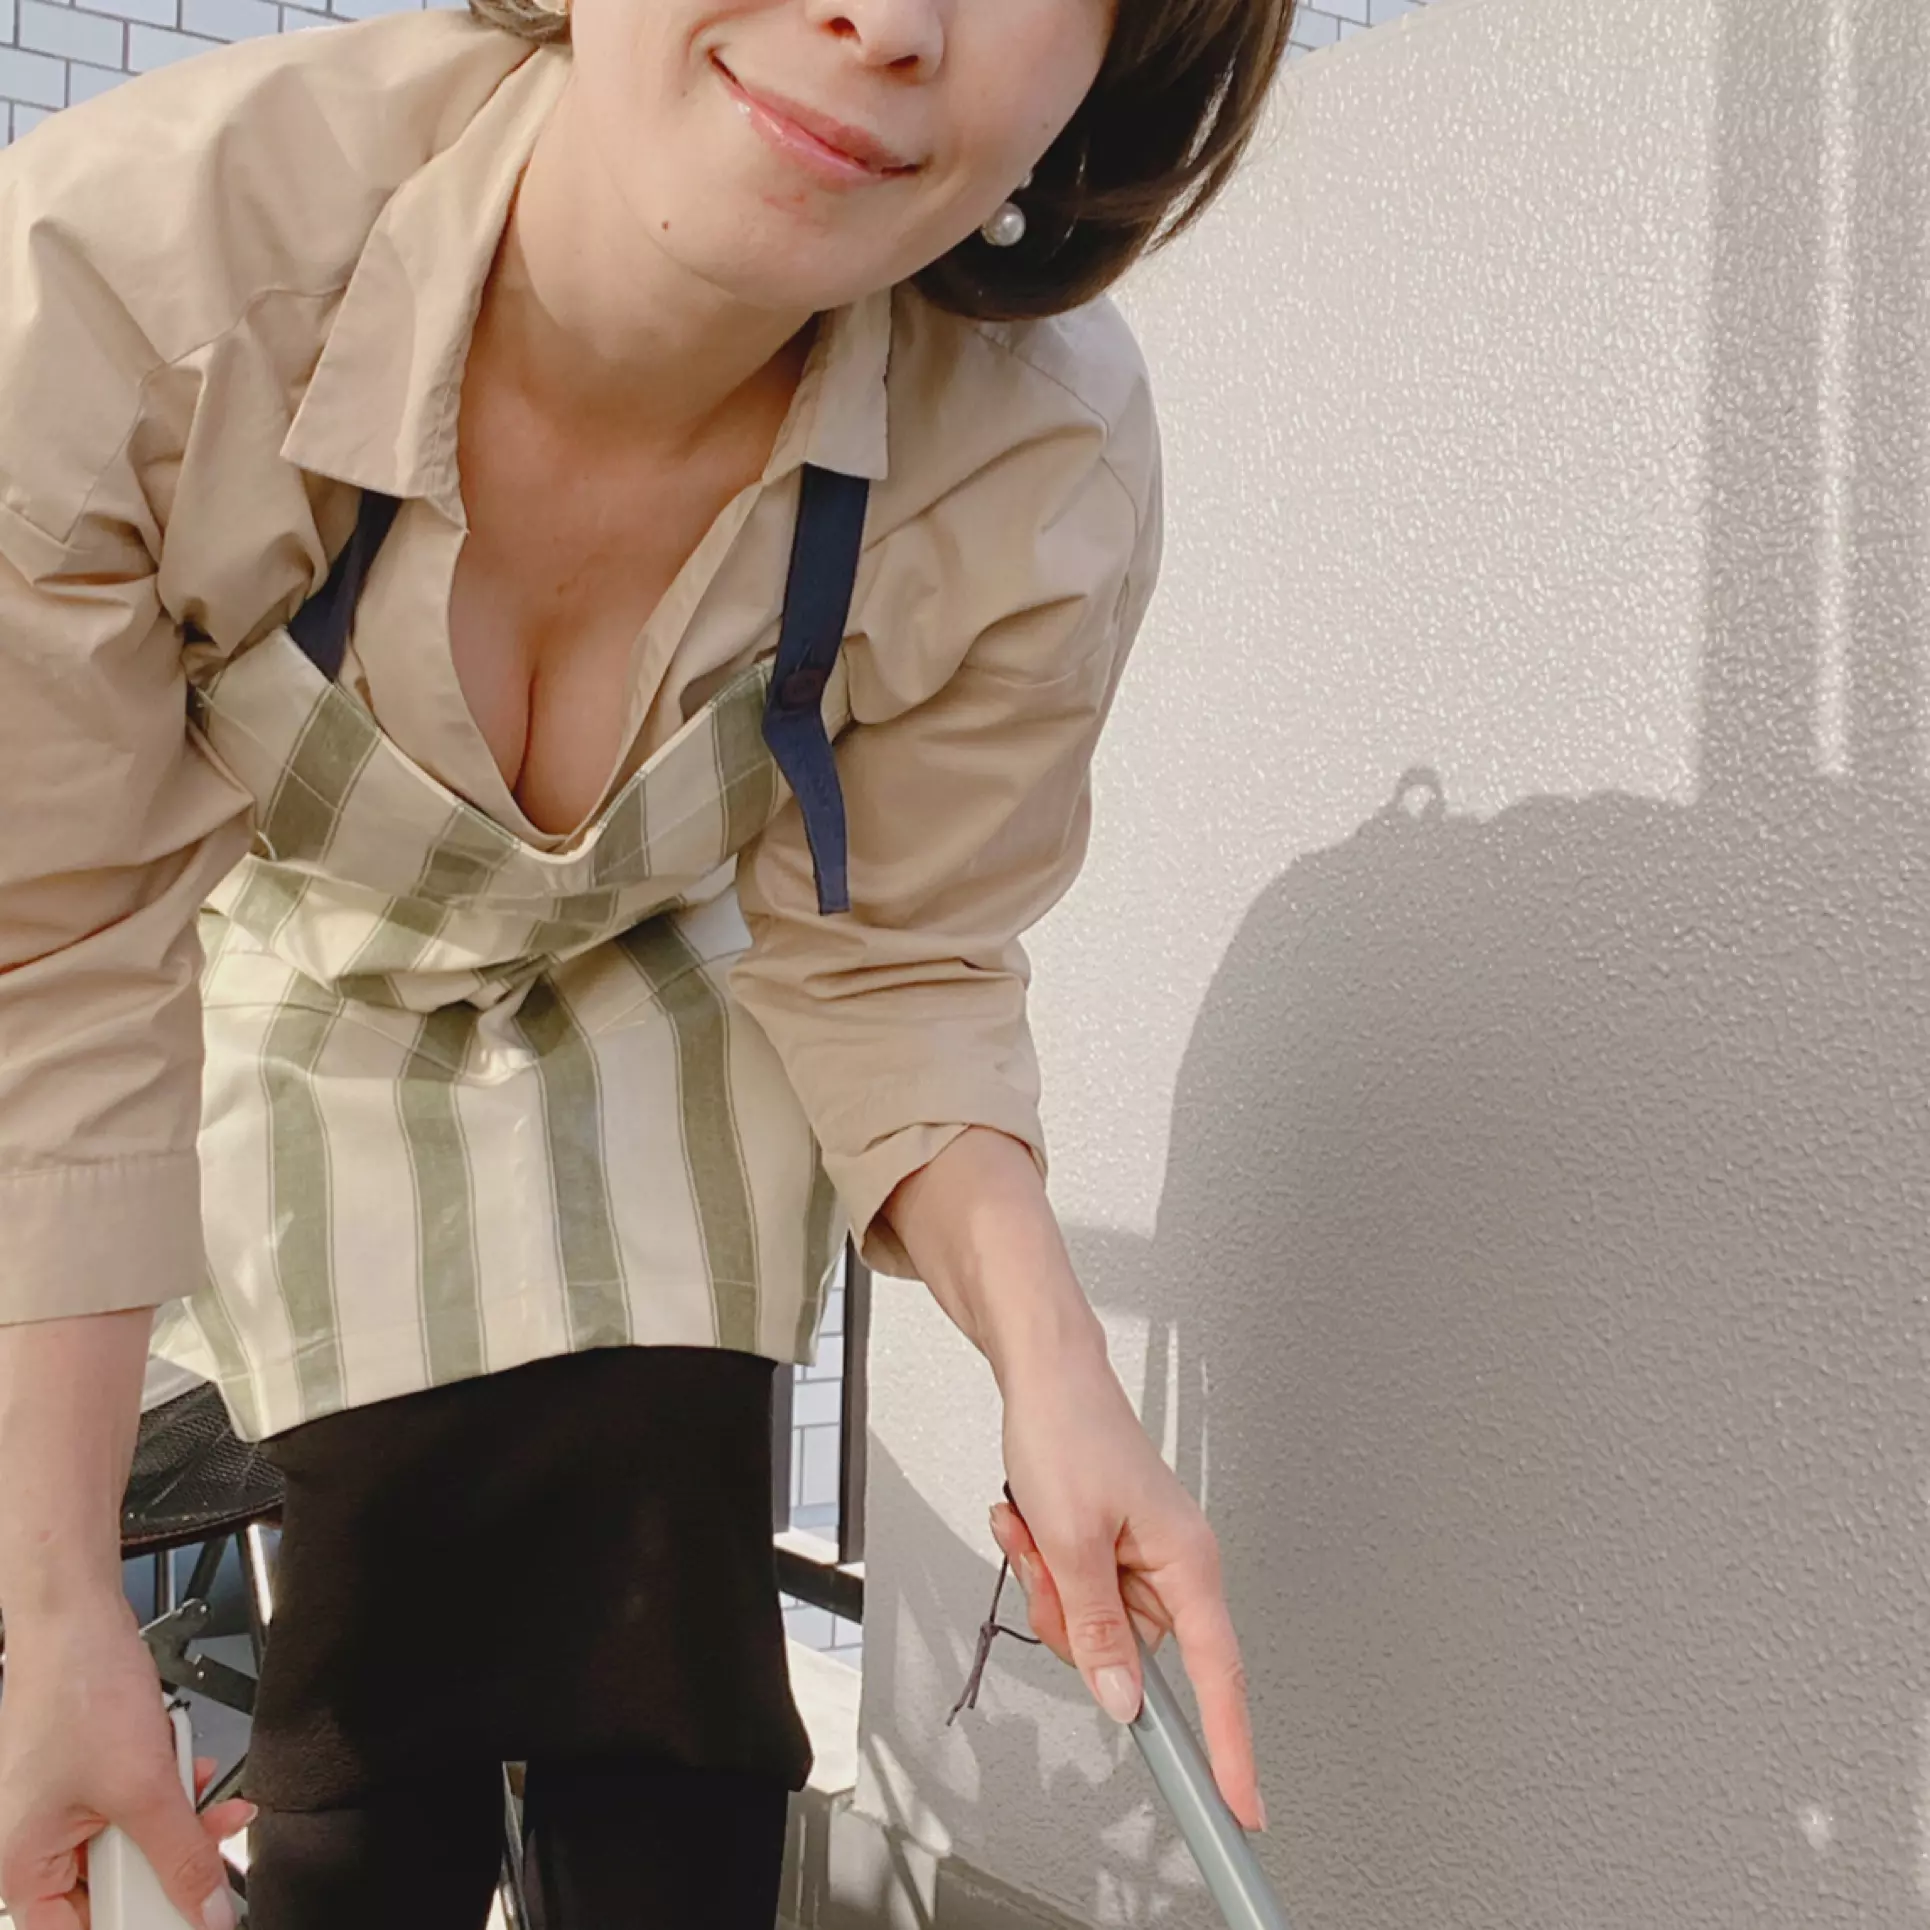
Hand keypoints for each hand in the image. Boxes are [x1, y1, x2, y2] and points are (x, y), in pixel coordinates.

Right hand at [0, 1599, 252, 1929]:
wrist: (79, 1617)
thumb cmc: (78, 1692)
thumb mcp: (142, 1788)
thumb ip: (181, 1858)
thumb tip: (208, 1914)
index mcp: (22, 1871)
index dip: (141, 1925)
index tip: (189, 1916)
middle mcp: (34, 1848)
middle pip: (117, 1890)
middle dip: (173, 1856)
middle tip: (211, 1835)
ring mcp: (62, 1812)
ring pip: (136, 1843)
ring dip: (176, 1815)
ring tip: (194, 1784)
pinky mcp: (90, 1779)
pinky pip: (137, 1804)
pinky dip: (166, 1786)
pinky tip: (184, 1763)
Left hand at [994, 1341, 1264, 1832]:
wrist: (1045, 1370)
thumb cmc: (1068, 1428)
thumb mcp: (1070, 1541)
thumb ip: (1096, 1629)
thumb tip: (1124, 1702)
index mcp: (1187, 1563)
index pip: (1217, 1676)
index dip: (1230, 1745)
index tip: (1241, 1805)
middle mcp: (1175, 1564)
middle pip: (1130, 1655)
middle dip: (1071, 1622)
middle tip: (1044, 1561)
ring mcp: (1143, 1556)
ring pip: (1093, 1626)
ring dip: (1050, 1584)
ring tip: (1034, 1526)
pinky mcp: (1114, 1545)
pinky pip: (1078, 1591)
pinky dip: (1046, 1564)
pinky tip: (1029, 1519)